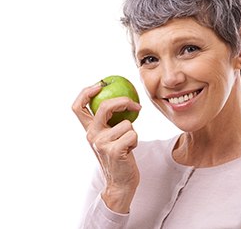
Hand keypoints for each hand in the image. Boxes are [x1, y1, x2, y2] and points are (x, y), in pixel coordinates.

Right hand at [72, 84, 141, 212]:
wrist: (120, 184)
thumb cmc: (119, 158)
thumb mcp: (109, 138)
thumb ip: (109, 122)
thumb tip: (123, 100)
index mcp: (89, 130)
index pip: (78, 107)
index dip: (86, 92)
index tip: (101, 84)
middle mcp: (92, 135)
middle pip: (104, 106)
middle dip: (123, 101)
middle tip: (135, 106)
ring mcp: (101, 143)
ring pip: (126, 123)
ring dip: (133, 132)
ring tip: (128, 145)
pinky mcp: (114, 150)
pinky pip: (133, 134)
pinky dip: (136, 141)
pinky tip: (130, 151)